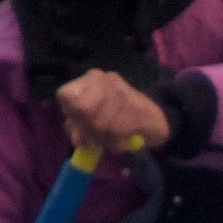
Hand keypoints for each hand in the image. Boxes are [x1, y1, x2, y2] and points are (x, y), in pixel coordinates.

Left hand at [50, 66, 170, 156]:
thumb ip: (79, 126)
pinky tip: (121, 142)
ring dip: (103, 139)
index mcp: (89, 80)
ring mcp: (121, 91)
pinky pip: (117, 131)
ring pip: (99, 122)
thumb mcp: (93, 120)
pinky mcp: (137, 107)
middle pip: (82, 109)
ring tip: (111, 141)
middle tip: (95, 140)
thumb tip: (77, 139)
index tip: (80, 126)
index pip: (65, 95)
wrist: (157, 118)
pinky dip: (116, 142)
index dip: (70, 115)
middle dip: (88, 130)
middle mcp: (103, 79)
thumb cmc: (119, 119)